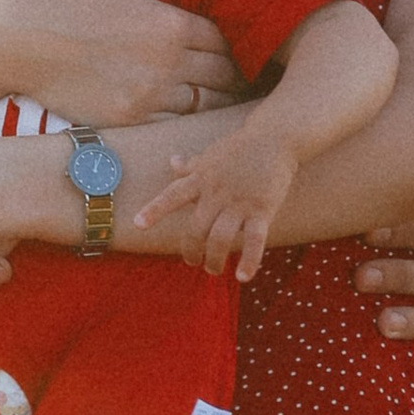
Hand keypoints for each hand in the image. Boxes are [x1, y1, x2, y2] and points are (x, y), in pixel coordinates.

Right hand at [0, 0, 240, 126]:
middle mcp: (167, 64)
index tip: (241, 41)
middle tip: (245, 71)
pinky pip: (179, 125)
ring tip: (227, 93)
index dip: (238, 39)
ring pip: (209, 105)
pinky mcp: (131, 121)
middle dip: (238, 72)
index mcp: (170, 24)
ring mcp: (149, 97)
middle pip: (226, 74)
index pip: (227, 38)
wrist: (19, 42)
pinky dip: (191, 119)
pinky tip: (192, 110)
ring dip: (220, 99)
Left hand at [128, 127, 299, 280]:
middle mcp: (216, 192)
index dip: (155, 210)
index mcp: (201, 178)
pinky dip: (249, 260)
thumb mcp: (211, 155)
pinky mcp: (262, 209)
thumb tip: (171, 161)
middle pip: (195, 228)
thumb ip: (191, 165)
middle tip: (193, 262)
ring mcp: (239, 202)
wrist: (275, 137)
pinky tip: (243, 277)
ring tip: (213, 270)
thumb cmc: (240, 147)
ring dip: (214, 259)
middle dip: (191, 250)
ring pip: (220, 238)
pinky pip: (254, 240)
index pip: (172, 195)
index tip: (137, 224)